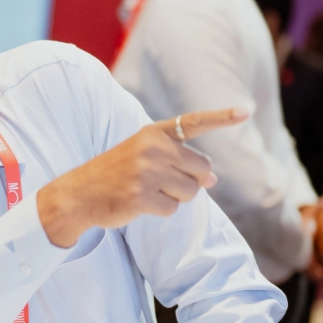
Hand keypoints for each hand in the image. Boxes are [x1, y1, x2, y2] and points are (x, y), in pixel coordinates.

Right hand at [37, 108, 248, 247]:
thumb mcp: (142, 155)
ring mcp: (147, 172)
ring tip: (146, 192)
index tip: (244, 112)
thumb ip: (179, 161)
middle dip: (189, 181)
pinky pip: (173, 209)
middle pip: (201, 169)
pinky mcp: (142, 196)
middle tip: (160, 183)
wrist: (78, 194)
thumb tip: (213, 180)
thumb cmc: (114, 174)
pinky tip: (139, 203)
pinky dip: (160, 210)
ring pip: (190, 192)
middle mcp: (152, 148)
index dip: (221, 117)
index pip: (194, 123)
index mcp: (153, 133)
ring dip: (174, 198)